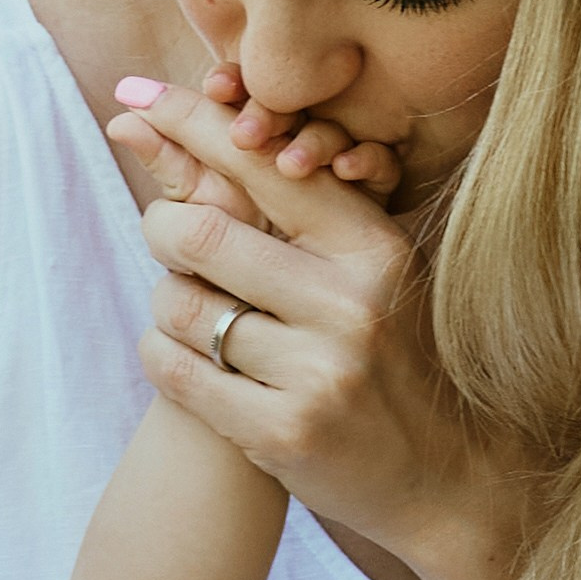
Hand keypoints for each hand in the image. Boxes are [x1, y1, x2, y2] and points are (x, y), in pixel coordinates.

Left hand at [105, 83, 523, 579]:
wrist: (449, 478)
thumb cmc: (394, 362)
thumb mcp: (371, 275)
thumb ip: (298, 212)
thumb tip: (186, 134)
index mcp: (374, 248)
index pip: (261, 166)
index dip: (186, 125)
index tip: (131, 100)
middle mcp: (352, 304)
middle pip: (201, 232)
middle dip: (161, 226)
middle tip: (163, 233)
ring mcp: (320, 372)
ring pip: (178, 304)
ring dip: (165, 302)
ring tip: (194, 314)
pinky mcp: (284, 433)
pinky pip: (176, 371)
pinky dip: (162, 356)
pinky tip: (186, 359)